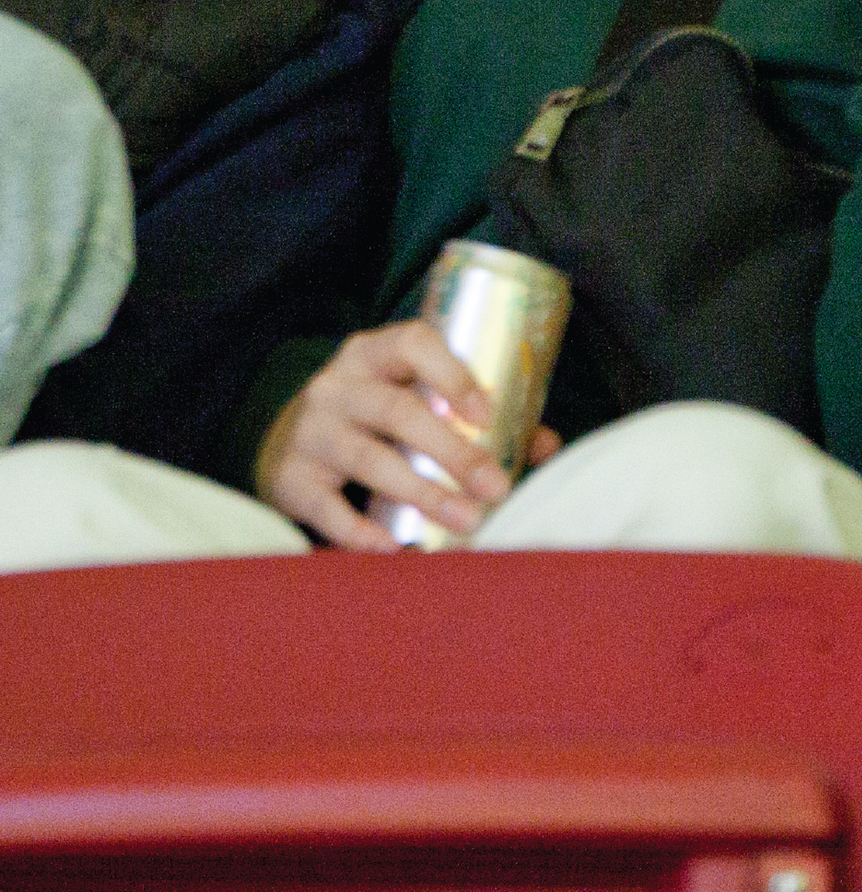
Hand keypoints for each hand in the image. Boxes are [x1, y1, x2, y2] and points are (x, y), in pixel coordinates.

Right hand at [254, 320, 529, 549]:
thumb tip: (546, 445)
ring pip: (370, 460)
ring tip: (469, 521)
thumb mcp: (414, 398)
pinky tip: (397, 549)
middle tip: (497, 488)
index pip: (414, 343)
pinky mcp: (290, 479)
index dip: (453, 375)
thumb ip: (479, 417)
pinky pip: (328, 508)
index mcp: (375, 352)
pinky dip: (363, 532)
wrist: (285, 442)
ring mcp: (310, 431)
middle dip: (454, 452)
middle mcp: (338, 385)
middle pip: (398, 411)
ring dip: (425, 494)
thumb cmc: (377, 417)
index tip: (488, 416)